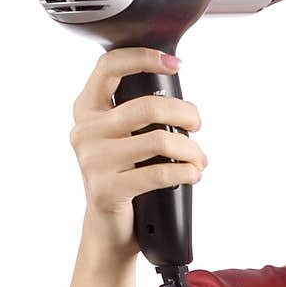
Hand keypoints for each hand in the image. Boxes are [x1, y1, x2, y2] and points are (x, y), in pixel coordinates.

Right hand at [70, 46, 206, 258]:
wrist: (109, 229)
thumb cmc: (124, 178)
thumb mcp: (122, 139)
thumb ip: (136, 115)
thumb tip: (181, 102)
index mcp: (87, 110)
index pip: (109, 67)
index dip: (143, 58)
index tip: (174, 64)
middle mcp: (85, 131)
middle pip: (147, 106)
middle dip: (184, 113)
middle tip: (197, 124)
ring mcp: (93, 160)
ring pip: (159, 141)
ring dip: (191, 150)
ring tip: (200, 159)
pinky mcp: (106, 189)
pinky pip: (158, 173)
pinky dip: (185, 172)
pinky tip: (194, 174)